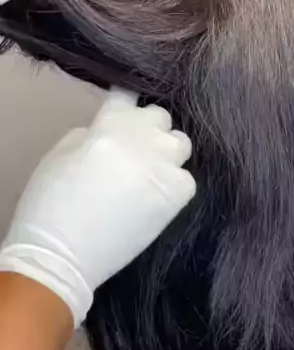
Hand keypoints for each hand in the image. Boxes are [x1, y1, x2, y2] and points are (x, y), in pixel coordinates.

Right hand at [0, 90, 195, 326]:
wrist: (61, 255)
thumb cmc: (50, 204)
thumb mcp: (60, 153)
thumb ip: (91, 133)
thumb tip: (113, 133)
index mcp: (110, 123)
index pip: (128, 94)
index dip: (126, 106)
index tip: (125, 116)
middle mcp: (142, 138)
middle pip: (160, 117)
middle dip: (150, 129)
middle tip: (137, 150)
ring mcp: (163, 166)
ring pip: (180, 144)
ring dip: (167, 154)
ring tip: (151, 174)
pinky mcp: (176, 196)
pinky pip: (187, 180)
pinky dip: (175, 185)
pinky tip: (157, 198)